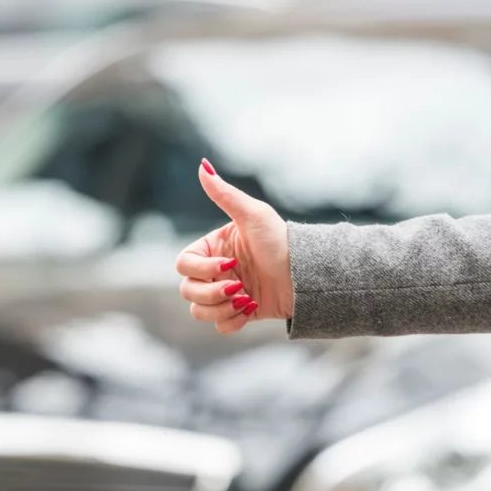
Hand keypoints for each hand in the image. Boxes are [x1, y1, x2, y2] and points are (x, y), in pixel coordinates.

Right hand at [175, 158, 292, 333]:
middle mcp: (215, 271)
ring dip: (220, 309)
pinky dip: (232, 321)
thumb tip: (202, 165)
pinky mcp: (239, 313)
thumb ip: (224, 193)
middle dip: (210, 293)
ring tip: (245, 299)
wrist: (306, 275)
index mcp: (213, 248)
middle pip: (187, 290)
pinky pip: (219, 326)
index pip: (183, 265)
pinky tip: (251, 308)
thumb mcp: (252, 214)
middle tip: (238, 287)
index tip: (230, 265)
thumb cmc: (281, 241)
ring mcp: (226, 293)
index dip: (201, 269)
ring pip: (199, 311)